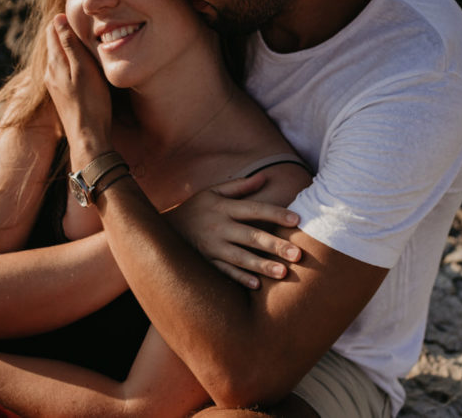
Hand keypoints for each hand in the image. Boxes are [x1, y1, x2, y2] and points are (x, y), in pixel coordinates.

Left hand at [44, 14, 112, 166]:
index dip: (64, 19)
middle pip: (53, 42)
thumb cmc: (90, 102)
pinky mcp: (60, 94)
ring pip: (58, 57)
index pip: (52, 30)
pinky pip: (62, 69)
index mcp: (54, 62)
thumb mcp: (83, 68)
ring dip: (67, 46)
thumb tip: (57, 18)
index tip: (78, 12)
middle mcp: (49, 72)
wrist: (87, 136)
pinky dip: (70, 61)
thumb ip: (69, 43)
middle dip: (64, 31)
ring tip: (83, 39)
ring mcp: (53, 84)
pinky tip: (80, 63)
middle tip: (82, 21)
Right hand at [166, 175, 301, 289]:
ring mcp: (212, 247)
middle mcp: (219, 227)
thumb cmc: (195, 208)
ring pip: (240, 258)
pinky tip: (256, 285)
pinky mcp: (205, 263)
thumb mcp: (213, 192)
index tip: (297, 220)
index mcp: (223, 208)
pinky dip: (239, 279)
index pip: (254, 209)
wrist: (164, 229)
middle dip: (275, 245)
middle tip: (298, 254)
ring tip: (283, 273)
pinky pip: (224, 272)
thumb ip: (239, 186)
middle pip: (251, 236)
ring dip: (262, 265)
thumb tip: (265, 177)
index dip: (275, 213)